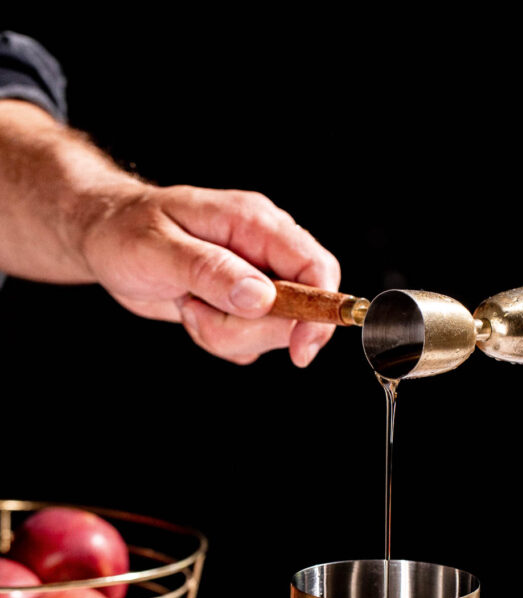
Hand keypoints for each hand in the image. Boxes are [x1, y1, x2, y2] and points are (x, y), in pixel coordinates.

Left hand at [80, 184, 340, 366]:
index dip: (318, 311)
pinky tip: (192, 310)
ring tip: (187, 304)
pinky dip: (218, 338)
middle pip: (297, 312)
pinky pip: (250, 341)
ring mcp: (256, 279)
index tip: (300, 349)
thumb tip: (261, 297)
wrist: (103, 236)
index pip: (316, 267)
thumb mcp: (158, 250)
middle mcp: (264, 250)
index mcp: (255, 223)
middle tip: (196, 311)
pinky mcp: (244, 304)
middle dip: (248, 330)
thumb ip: (211, 271)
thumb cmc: (124, 230)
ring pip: (270, 333)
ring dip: (224, 334)